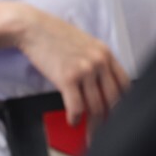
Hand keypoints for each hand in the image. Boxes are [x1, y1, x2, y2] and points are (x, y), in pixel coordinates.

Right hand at [12, 5, 129, 125]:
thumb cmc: (52, 34)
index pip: (125, 85)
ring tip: (87, 128)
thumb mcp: (84, 43)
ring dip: (92, 123)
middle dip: (109, 117)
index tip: (116, 111)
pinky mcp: (67, 78)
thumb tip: (100, 85)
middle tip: (104, 126)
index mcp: (105, 53)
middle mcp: (99, 62)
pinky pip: (77, 107)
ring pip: (96, 106)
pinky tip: (73, 121)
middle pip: (113, 99)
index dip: (122, 102)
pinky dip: (76, 118)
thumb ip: (96, 61)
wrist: (30, 27)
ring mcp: (84, 70)